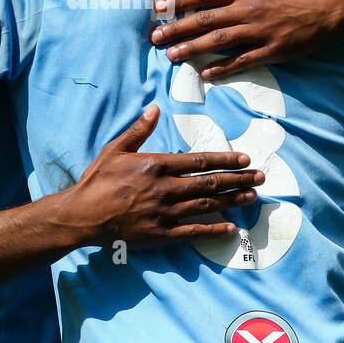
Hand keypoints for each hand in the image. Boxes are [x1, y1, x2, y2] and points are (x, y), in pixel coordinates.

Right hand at [54, 103, 262, 247]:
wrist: (82, 216)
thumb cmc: (97, 180)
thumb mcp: (115, 149)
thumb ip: (139, 130)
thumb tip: (155, 108)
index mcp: (156, 165)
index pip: (199, 161)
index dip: (225, 160)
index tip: (245, 159)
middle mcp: (165, 189)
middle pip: (210, 183)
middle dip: (238, 179)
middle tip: (261, 177)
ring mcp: (165, 213)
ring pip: (207, 205)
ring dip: (232, 200)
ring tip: (252, 196)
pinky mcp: (161, 234)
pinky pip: (194, 232)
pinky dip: (214, 229)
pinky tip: (231, 227)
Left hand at [149, 0, 343, 79]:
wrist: (333, 6)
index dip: (179, 2)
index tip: (159, 9)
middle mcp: (248, 9)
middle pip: (205, 19)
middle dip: (177, 28)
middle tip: (154, 38)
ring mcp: (260, 31)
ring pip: (219, 41)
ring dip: (192, 48)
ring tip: (171, 56)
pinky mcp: (272, 50)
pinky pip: (243, 60)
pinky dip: (223, 68)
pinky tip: (206, 74)